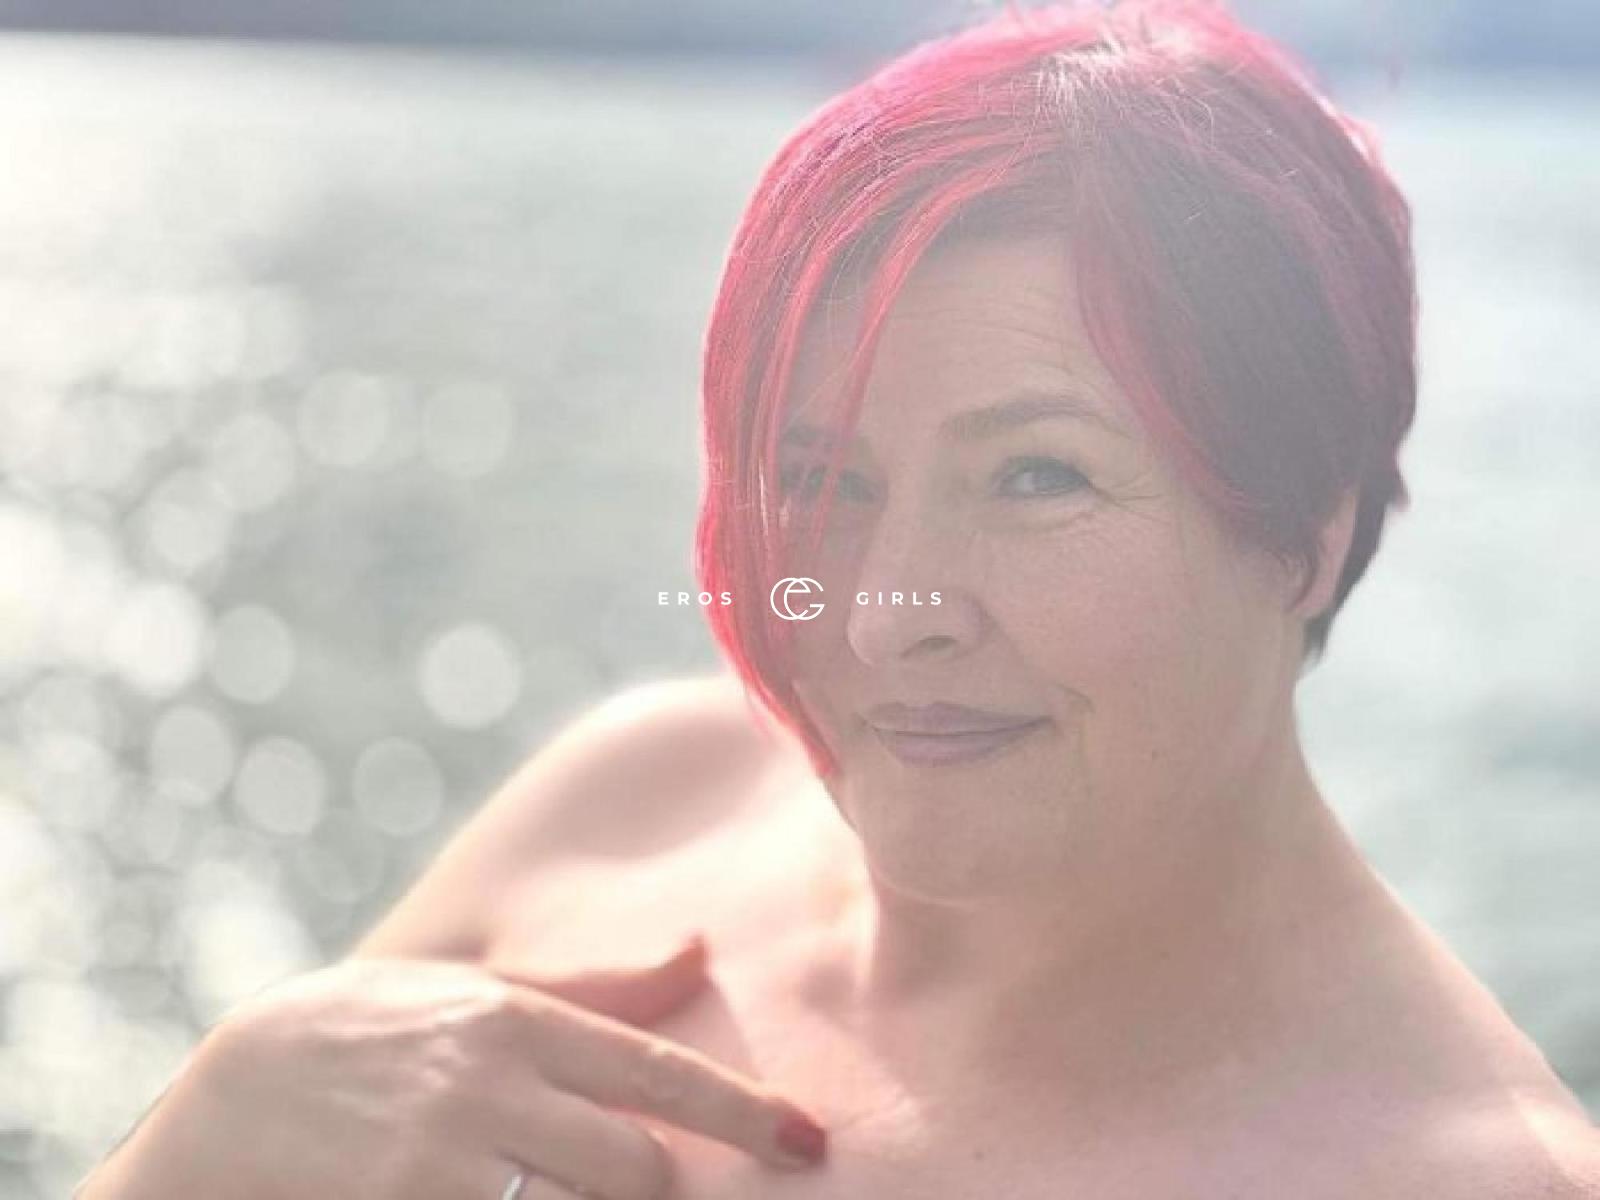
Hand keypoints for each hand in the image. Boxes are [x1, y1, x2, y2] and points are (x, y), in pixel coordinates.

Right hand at [81, 936, 826, 1198]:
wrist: (222, 1107)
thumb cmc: (362, 1033)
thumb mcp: (467, 990)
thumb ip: (590, 985)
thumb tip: (697, 950)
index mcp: (509, 1020)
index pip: (655, 1072)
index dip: (743, 1115)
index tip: (809, 1143)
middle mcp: (481, 1090)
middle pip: (633, 1169)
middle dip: (665, 1193)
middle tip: (667, 1189)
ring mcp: (434, 1169)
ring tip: (579, 1185)